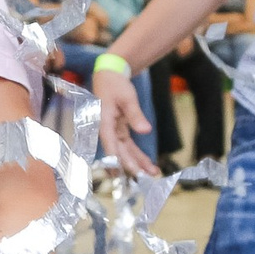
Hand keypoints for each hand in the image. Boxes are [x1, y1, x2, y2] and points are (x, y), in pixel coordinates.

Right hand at [91, 60, 157, 175]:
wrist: (109, 76)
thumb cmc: (115, 85)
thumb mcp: (127, 97)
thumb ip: (135, 114)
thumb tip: (145, 130)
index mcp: (103, 121)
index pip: (109, 141)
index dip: (116, 156)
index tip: (125, 169)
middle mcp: (106, 130)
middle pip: (118, 151)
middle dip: (130, 165)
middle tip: (143, 178)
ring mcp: (113, 132)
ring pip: (125, 151)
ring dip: (137, 163)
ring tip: (151, 174)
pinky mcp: (119, 131)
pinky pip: (129, 146)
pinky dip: (138, 155)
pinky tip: (148, 166)